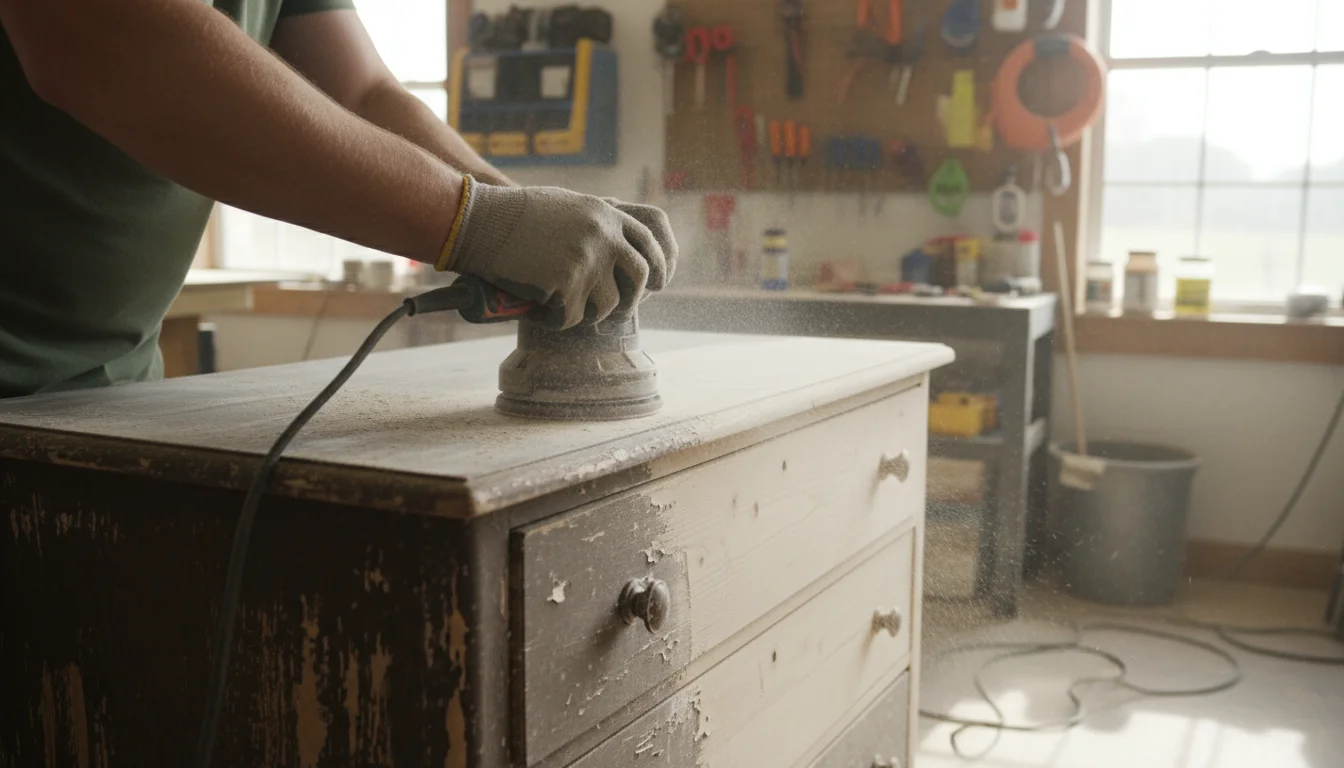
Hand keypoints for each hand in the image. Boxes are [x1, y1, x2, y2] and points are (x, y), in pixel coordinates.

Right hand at [444, 182, 675, 328]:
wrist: (479, 221)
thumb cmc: (514, 216)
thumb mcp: (567, 206)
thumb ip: (597, 224)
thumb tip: (620, 250)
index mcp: (606, 214)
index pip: (648, 242)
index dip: (658, 267)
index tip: (657, 285)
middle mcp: (604, 236)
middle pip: (640, 278)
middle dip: (630, 302)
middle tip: (613, 315)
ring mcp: (588, 261)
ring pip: (607, 306)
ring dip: (584, 314)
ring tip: (556, 304)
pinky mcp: (567, 285)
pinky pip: (571, 318)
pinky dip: (552, 320)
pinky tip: (533, 307)